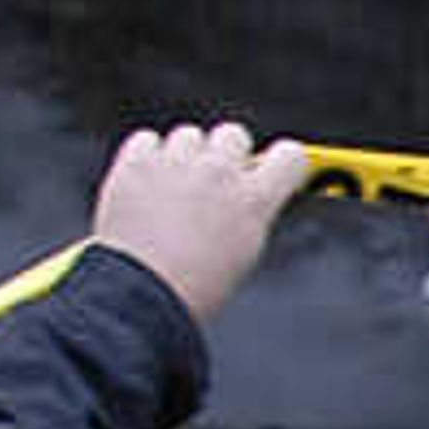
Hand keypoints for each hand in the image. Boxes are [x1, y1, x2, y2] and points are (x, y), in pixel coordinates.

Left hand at [88, 119, 312, 329]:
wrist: (143, 293)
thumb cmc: (195, 287)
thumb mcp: (243, 254)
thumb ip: (252, 213)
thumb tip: (252, 193)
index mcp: (254, 200)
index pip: (289, 156)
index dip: (284, 161)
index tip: (275, 169)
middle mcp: (218, 172)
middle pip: (233, 134)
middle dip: (226, 154)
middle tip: (214, 184)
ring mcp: (176, 163)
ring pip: (189, 135)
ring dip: (186, 155)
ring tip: (174, 191)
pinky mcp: (138, 161)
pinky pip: (147, 139)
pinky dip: (148, 156)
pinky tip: (148, 184)